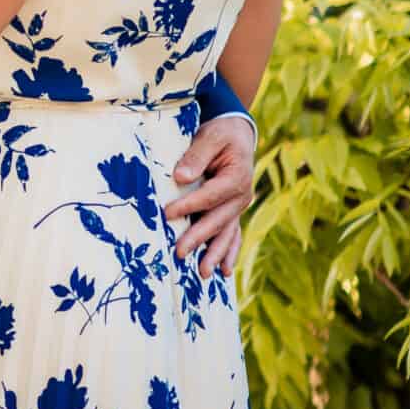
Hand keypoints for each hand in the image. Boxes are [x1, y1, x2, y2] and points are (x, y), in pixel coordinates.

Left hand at [163, 116, 255, 277]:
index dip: (189, 206)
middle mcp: (242, 196)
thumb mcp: (210, 137)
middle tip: (179, 253)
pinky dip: (229, 252)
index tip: (167, 214)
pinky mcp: (233, 211)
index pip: (210, 195)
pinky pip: (233, 235)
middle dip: (199, 238)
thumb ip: (196, 156)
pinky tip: (224, 271)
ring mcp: (239, 206)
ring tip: (204, 274)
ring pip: (227, 233)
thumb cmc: (220, 134)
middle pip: (218, 220)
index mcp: (236, 177)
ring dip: (216, 254)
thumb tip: (181, 177)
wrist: (237, 134)